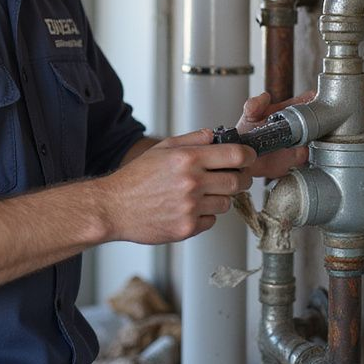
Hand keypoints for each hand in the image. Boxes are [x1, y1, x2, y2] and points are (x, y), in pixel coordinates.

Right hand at [98, 129, 255, 244]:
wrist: (114, 207)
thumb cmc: (136, 178)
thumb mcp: (162, 149)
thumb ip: (192, 140)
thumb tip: (215, 135)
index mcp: (187, 159)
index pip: (235, 155)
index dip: (248, 155)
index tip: (249, 157)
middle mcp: (192, 182)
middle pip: (237, 181)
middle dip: (240, 178)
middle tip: (233, 177)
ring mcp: (190, 207)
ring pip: (226, 203)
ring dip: (220, 197)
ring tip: (202, 193)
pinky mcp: (187, 228)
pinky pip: (211, 221)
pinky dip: (205, 215)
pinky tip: (189, 208)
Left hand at [234, 80, 363, 177]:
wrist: (250, 159)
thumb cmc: (250, 132)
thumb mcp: (250, 114)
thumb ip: (255, 105)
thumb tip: (264, 97)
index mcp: (305, 105)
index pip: (333, 91)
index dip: (352, 86)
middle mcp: (317, 118)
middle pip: (349, 105)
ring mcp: (322, 136)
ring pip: (353, 125)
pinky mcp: (322, 154)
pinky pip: (346, 148)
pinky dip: (362, 143)